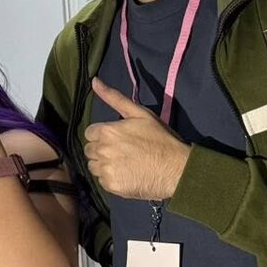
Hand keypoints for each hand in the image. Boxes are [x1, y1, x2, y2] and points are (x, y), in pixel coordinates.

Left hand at [84, 79, 191, 200]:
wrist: (176, 169)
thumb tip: (94, 81)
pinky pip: (102, 181)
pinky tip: (127, 175)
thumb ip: (114, 98)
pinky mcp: (111, 186)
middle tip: (122, 152)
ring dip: (103, 164)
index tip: (116, 139)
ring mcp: (106, 169)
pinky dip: (111, 179)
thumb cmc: (160, 139)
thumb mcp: (140, 113)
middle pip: (89, 150)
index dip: (102, 135)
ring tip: (124, 164)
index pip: (90, 133)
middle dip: (101, 149)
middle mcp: (102, 150)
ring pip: (93, 166)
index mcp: (107, 131)